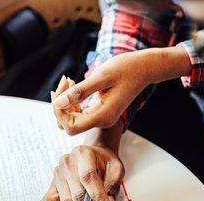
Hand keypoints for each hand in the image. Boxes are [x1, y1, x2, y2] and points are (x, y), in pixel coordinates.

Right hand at [39, 126, 124, 200]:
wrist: (93, 153)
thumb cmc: (105, 162)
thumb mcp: (116, 168)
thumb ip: (112, 185)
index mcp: (83, 154)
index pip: (88, 178)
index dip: (97, 196)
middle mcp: (66, 163)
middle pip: (77, 195)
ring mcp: (57, 175)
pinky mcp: (52, 186)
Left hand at [52, 46, 191, 134]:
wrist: (144, 68)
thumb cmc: (126, 69)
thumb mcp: (101, 76)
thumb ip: (80, 91)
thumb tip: (58, 103)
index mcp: (103, 116)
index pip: (70, 127)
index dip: (59, 113)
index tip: (59, 92)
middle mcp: (102, 121)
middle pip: (69, 124)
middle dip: (61, 105)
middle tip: (64, 81)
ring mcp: (102, 118)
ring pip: (73, 118)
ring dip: (65, 102)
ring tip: (68, 81)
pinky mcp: (101, 112)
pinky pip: (80, 112)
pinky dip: (73, 100)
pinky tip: (73, 84)